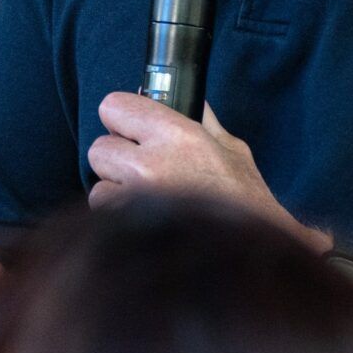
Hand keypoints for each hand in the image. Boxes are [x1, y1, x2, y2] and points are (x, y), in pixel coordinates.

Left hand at [87, 92, 321, 247]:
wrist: (255, 256)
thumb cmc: (247, 202)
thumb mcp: (232, 149)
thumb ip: (203, 120)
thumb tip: (187, 96)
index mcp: (177, 135)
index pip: (114, 107)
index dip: (119, 118)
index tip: (129, 129)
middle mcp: (152, 163)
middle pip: (99, 148)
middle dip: (116, 159)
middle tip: (141, 170)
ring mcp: (137, 199)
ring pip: (98, 185)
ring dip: (115, 192)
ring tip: (146, 201)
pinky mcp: (130, 229)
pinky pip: (105, 216)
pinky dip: (118, 218)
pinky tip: (145, 221)